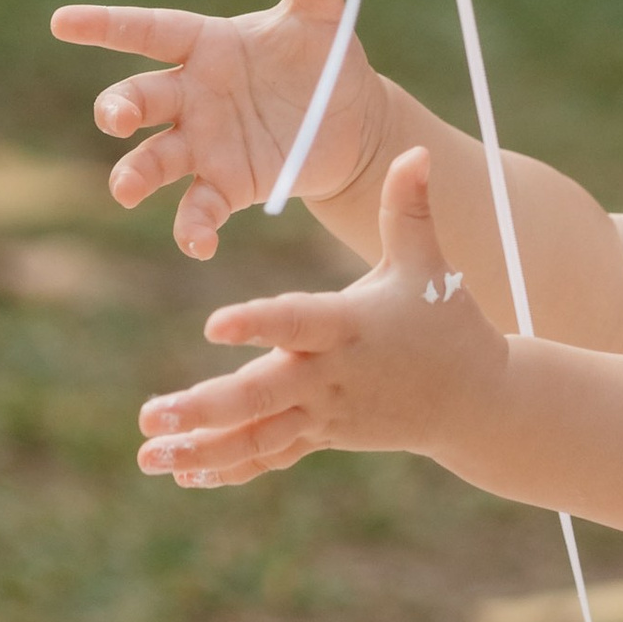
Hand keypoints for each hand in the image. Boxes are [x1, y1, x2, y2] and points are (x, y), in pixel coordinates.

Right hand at [53, 0, 382, 258]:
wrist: (348, 123)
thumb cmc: (322, 61)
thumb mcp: (322, 16)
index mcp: (206, 46)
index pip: (148, 29)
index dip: (106, 25)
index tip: (61, 21)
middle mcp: (191, 95)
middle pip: (139, 97)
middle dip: (119, 107)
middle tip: (113, 118)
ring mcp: (202, 144)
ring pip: (153, 159)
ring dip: (135, 173)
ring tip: (127, 189)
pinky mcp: (225, 186)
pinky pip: (197, 209)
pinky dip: (192, 228)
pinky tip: (197, 244)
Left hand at [137, 148, 505, 487]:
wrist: (475, 401)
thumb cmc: (447, 321)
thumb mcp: (429, 264)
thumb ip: (409, 209)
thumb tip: (415, 150)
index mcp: (349, 327)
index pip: (297, 323)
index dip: (257, 323)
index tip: (213, 325)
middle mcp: (330, 375)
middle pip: (263, 395)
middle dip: (206, 407)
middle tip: (154, 414)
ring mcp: (323, 412)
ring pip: (257, 435)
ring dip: (201, 446)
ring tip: (147, 452)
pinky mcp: (321, 434)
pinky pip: (269, 455)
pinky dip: (227, 466)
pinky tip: (180, 471)